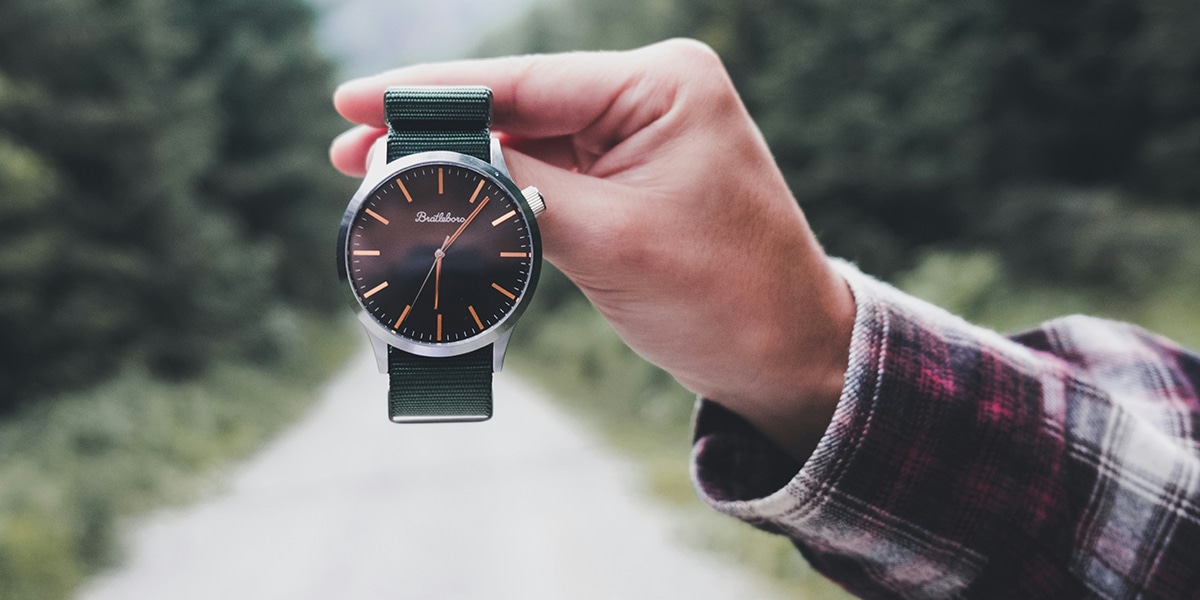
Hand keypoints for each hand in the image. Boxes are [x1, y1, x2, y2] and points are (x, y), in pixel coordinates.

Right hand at [331, 39, 854, 460]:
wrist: (789, 356)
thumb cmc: (726, 299)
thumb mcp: (610, 240)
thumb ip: (519, 188)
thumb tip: (438, 158)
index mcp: (664, 84)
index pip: (524, 80)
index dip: (431, 94)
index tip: (353, 103)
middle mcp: (653, 94)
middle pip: (519, 102)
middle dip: (438, 128)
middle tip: (350, 150)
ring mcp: (643, 133)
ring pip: (529, 136)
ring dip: (465, 159)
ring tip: (384, 177)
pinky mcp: (634, 174)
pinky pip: (553, 169)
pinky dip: (501, 184)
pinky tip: (452, 194)